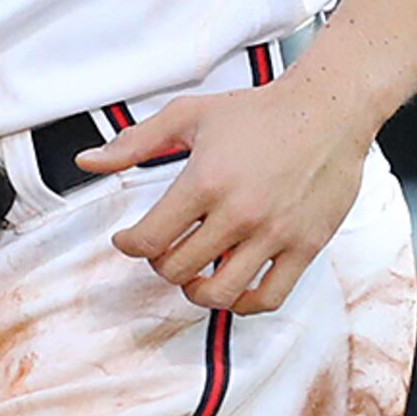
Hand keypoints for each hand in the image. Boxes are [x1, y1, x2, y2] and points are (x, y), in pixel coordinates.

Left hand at [77, 56, 377, 314]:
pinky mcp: (304, 247)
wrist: (328, 110)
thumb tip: (88, 161)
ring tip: (194, 274)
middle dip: (161, 263)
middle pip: (177, 269)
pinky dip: (241, 305)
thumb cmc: (260, 112)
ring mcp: (274, 234)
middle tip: (165, 248)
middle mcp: (240, 213)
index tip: (130, 240)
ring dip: (195, 290)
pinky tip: (231, 287)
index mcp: (206, 181)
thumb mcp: (189, 115)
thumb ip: (135, 143)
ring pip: (218, 293)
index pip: (149, 240)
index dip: (129, 246)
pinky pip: (267, 298)